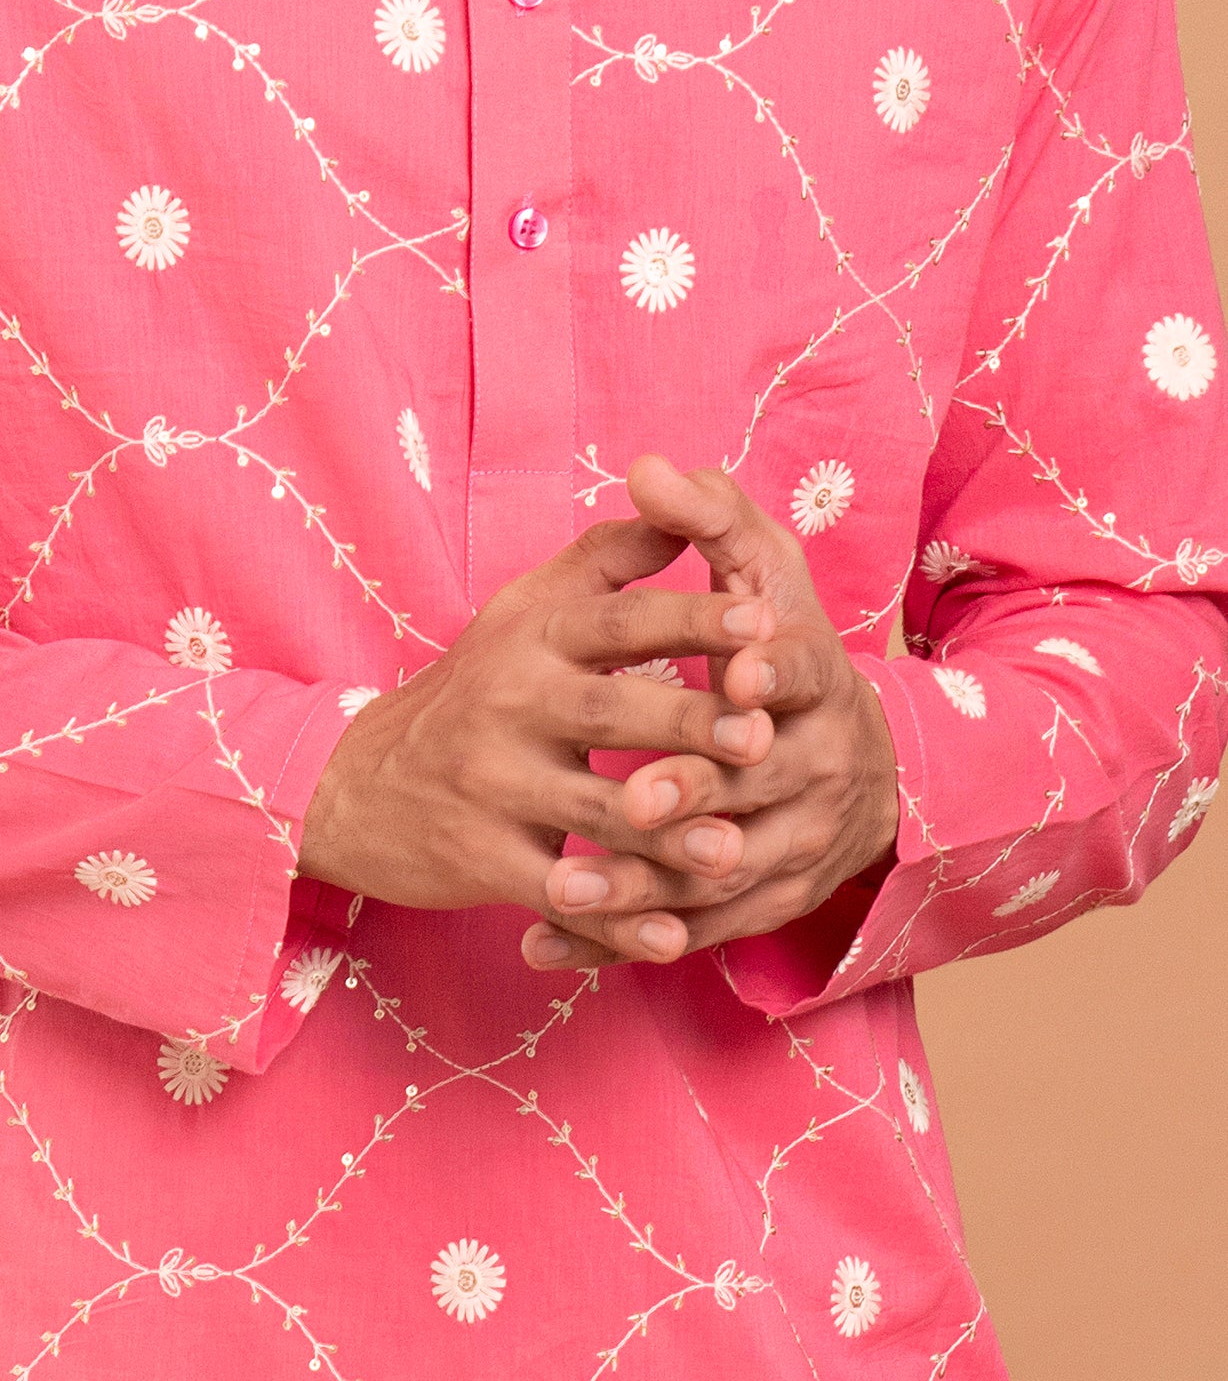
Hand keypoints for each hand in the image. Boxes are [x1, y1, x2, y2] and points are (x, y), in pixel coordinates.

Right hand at [298, 516, 777, 961]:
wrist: (358, 784)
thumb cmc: (473, 688)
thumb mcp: (524, 609)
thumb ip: (607, 559)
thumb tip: (682, 508)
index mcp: (531, 635)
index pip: (618, 618)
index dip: (690, 615)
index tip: (763, 615)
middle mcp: (509, 700)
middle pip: (610, 712)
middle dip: (690, 724)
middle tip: (765, 737)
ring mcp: (491, 783)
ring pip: (591, 812)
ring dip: (666, 837)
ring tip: (733, 850)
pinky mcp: (479, 857)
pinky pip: (557, 892)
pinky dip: (615, 921)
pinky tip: (671, 936)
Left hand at [521, 457, 899, 971]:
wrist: (858, 758)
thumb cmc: (780, 645)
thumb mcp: (761, 571)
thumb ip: (708, 518)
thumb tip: (647, 466)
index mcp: (818, 679)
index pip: (804, 673)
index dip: (772, 675)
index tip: (737, 674)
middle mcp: (820, 765)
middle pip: (758, 784)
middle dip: (696, 790)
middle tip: (630, 797)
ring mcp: (797, 843)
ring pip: (722, 873)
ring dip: (646, 885)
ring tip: (568, 887)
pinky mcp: (767, 901)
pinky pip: (694, 930)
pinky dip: (622, 941)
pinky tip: (548, 941)